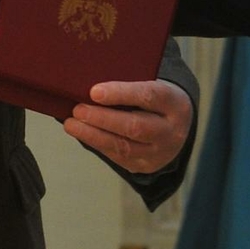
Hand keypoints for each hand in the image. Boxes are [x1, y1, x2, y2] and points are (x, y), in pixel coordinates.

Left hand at [63, 79, 192, 175]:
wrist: (178, 126)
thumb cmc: (155, 98)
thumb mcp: (153, 84)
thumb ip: (130, 82)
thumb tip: (92, 85)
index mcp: (175, 103)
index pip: (149, 96)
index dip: (121, 94)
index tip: (94, 91)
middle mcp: (171, 131)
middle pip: (135, 126)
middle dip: (102, 119)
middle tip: (78, 110)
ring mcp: (160, 152)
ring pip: (124, 147)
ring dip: (94, 135)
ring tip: (72, 124)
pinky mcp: (146, 166)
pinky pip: (119, 157)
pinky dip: (98, 144)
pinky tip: (83, 134)